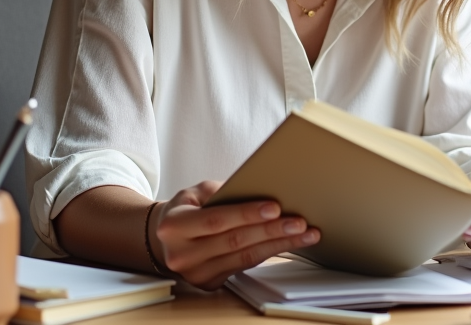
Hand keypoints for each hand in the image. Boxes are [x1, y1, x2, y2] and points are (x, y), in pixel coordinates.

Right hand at [151, 180, 319, 289]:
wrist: (166, 239)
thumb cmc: (187, 209)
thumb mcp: (197, 192)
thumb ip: (224, 191)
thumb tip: (260, 188)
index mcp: (174, 226)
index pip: (215, 220)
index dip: (246, 214)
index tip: (275, 206)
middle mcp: (182, 254)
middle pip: (235, 241)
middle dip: (271, 230)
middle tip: (299, 221)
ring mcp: (196, 273)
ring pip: (245, 257)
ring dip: (279, 245)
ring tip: (304, 233)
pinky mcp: (210, 283)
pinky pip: (245, 266)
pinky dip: (269, 254)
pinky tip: (288, 244)